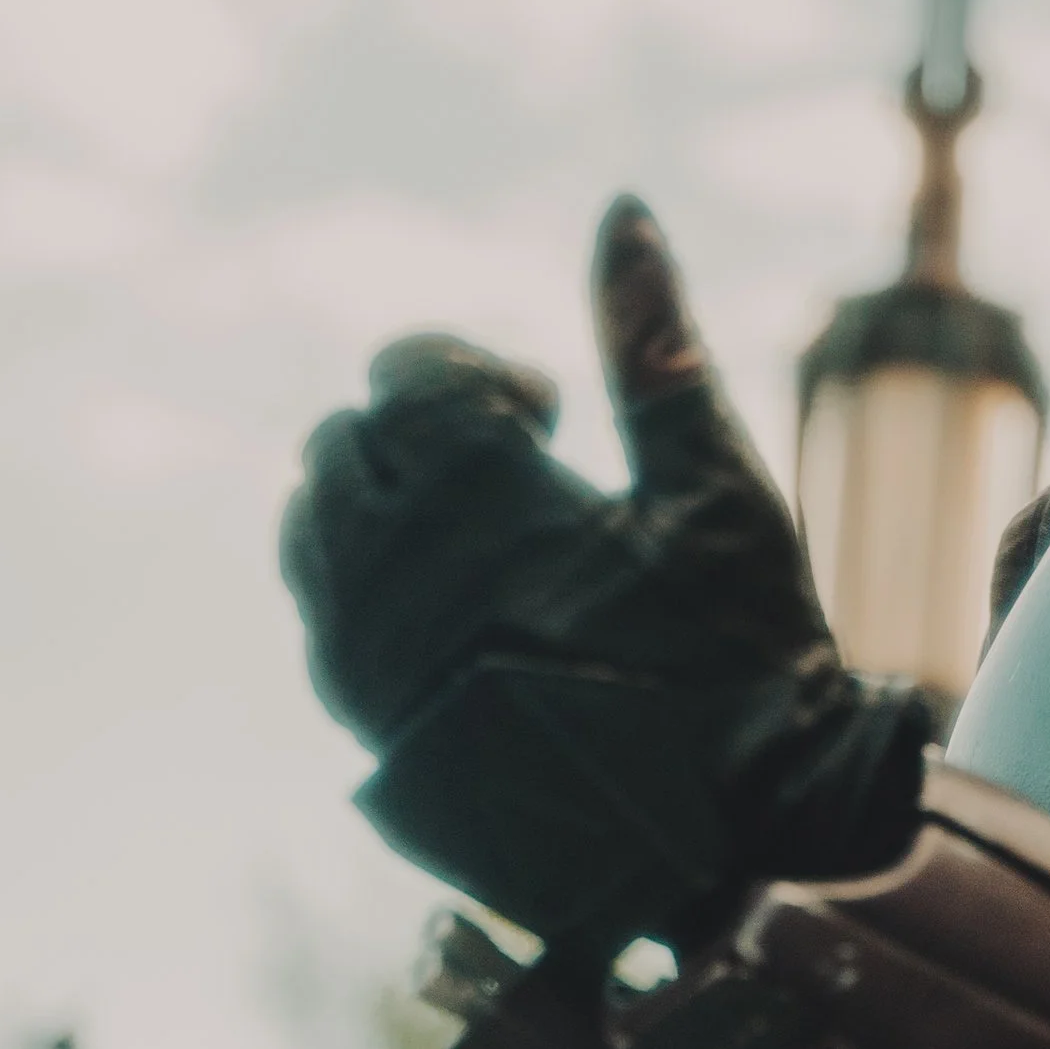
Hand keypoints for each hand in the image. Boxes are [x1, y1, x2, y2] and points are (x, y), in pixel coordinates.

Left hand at [282, 198, 927, 955]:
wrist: (726, 840)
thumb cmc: (738, 649)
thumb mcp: (713, 482)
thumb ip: (653, 343)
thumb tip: (621, 209)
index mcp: (479, 497)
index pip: (405, 373)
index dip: (475, 372)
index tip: (550, 413)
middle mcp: (396, 572)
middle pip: (344, 440)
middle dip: (423, 430)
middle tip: (526, 474)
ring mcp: (367, 658)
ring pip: (311, 528)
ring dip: (383, 504)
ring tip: (487, 537)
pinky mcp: (366, 727)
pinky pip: (319, 617)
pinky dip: (370, 585)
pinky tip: (468, 613)